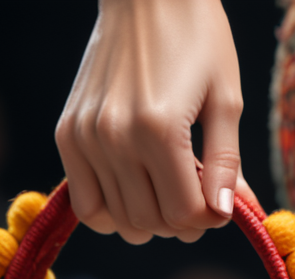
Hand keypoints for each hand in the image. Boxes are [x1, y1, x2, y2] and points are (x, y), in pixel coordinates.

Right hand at [56, 0, 250, 243]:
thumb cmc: (196, 39)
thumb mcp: (225, 99)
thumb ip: (226, 163)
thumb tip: (225, 214)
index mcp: (159, 130)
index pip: (184, 214)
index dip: (208, 219)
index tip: (219, 205)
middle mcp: (116, 138)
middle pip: (151, 222)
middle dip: (181, 223)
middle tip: (195, 198)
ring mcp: (86, 139)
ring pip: (120, 221)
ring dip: (150, 220)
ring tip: (166, 192)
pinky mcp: (68, 136)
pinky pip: (87, 206)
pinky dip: (112, 213)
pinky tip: (133, 194)